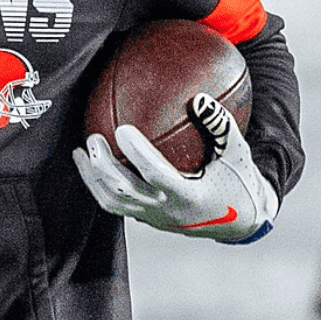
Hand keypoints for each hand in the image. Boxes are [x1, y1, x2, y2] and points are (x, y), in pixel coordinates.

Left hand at [73, 93, 277, 243]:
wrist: (241, 221)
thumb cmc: (240, 182)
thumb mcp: (239, 153)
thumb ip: (221, 126)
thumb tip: (200, 98)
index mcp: (189, 196)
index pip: (155, 174)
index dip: (136, 154)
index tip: (121, 129)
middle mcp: (166, 210)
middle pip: (123, 191)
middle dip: (102, 165)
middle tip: (92, 137)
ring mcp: (154, 218)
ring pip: (113, 202)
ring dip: (92, 178)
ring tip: (79, 152)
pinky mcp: (148, 219)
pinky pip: (117, 206)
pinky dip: (100, 186)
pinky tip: (92, 165)